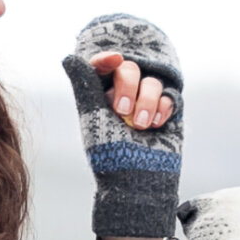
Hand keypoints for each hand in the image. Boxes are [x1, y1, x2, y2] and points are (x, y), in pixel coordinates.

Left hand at [63, 14, 184, 239]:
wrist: (137, 182)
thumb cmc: (109, 155)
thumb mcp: (93, 118)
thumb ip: (84, 85)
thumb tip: (69, 57)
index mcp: (101, 96)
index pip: (104, 65)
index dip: (107, 59)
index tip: (113, 60)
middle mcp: (124, 96)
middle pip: (130, 68)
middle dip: (128, 86)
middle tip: (122, 112)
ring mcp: (147, 103)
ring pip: (152, 81)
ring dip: (146, 101)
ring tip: (141, 127)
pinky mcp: (167, 113)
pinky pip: (170, 96)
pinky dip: (162, 108)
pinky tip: (155, 127)